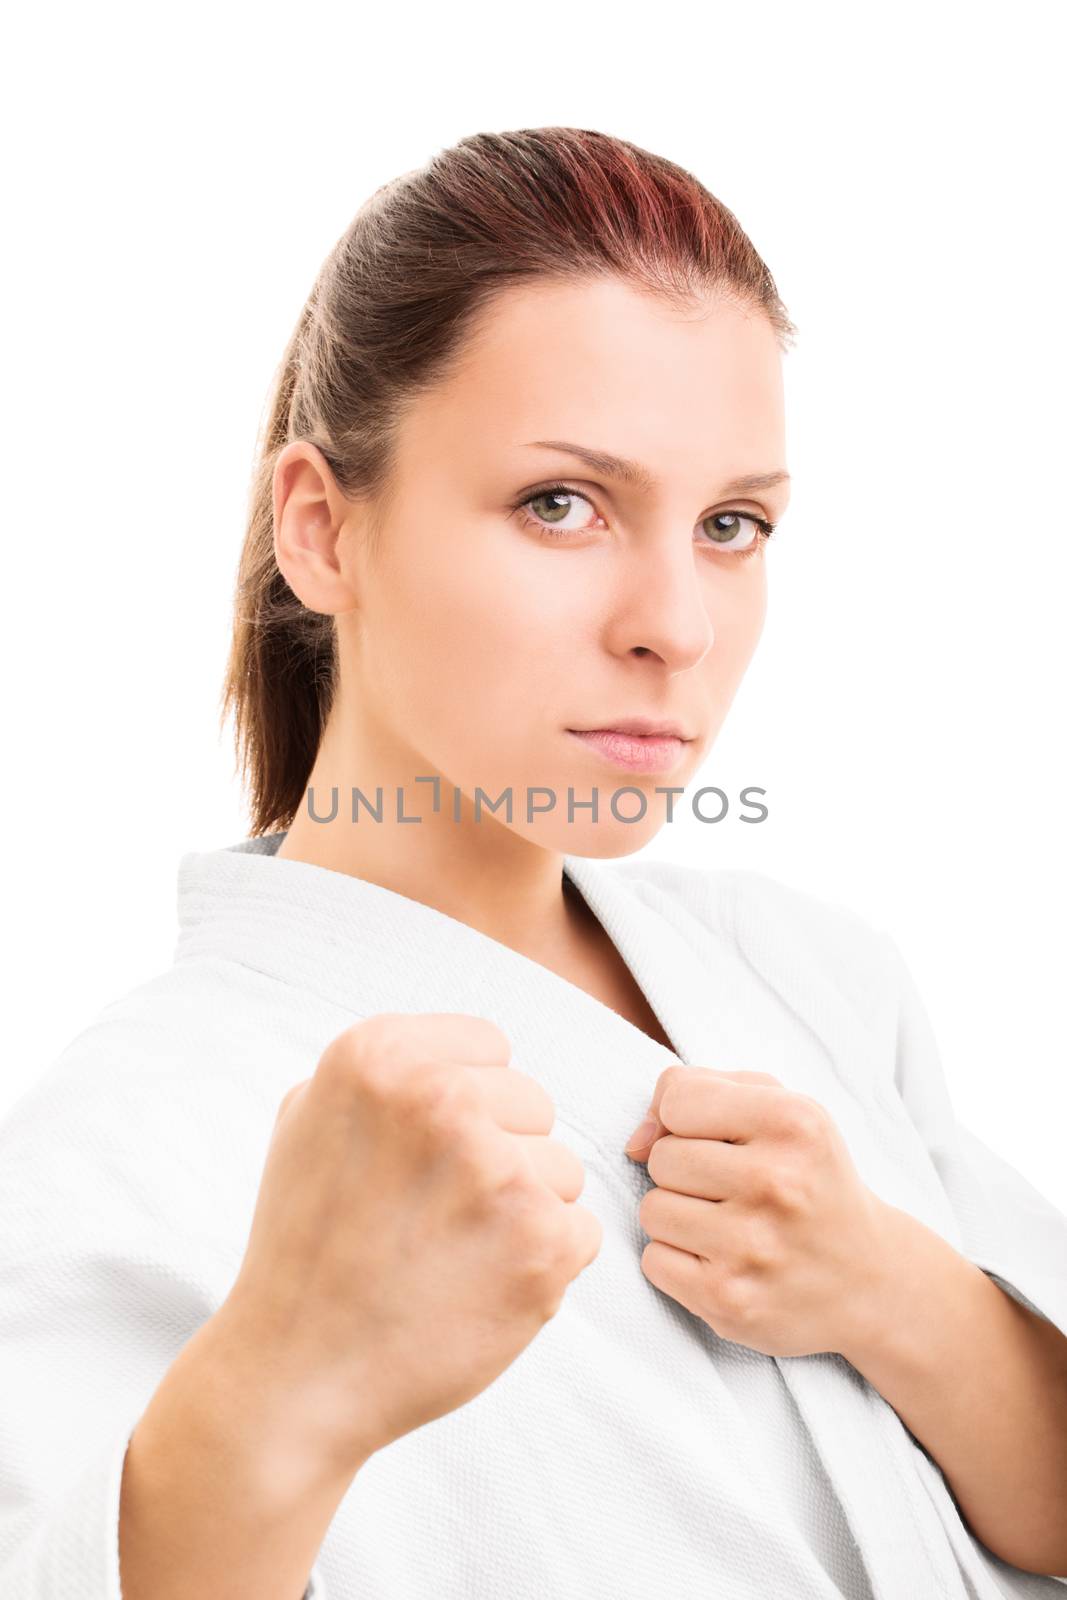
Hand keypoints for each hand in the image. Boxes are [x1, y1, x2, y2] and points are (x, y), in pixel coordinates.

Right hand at [226, 1013, 602, 1474]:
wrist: (296, 1374)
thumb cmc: (306, 1246)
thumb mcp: (310, 1118)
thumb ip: (386, 1070)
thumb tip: (458, 1053)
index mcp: (381, 1054)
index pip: (490, 1046)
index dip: (469, 1105)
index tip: (425, 1156)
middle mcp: (441, 1098)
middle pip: (534, 1103)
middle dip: (500, 1156)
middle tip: (435, 1215)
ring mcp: (495, 1170)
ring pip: (562, 1168)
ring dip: (525, 1212)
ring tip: (453, 1255)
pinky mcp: (541, 1241)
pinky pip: (580, 1230)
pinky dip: (545, 1267)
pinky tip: (480, 1289)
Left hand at [624, 1065, 893, 1358]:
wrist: (868, 1279)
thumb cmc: (810, 1181)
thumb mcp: (780, 1110)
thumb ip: (701, 1091)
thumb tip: (634, 1141)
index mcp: (792, 1123)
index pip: (678, 1098)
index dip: (686, 1119)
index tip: (720, 1141)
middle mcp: (775, 1182)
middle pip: (661, 1158)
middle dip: (683, 1171)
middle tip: (730, 1189)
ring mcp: (751, 1246)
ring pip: (651, 1210)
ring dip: (677, 1217)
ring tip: (726, 1224)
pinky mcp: (729, 1299)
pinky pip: (653, 1262)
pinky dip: (677, 1261)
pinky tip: (721, 1260)